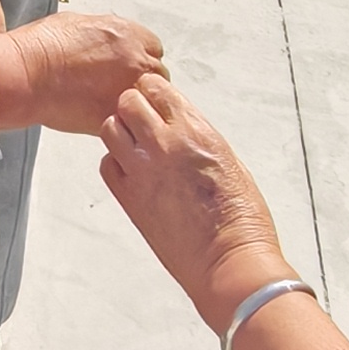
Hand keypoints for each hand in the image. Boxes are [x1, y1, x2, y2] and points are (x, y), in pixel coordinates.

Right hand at [0, 9, 167, 135]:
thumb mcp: (79, 23)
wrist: (27, 74)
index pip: (154, 48)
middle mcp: (136, 61)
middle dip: (140, 81)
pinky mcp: (114, 117)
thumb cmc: (44, 47)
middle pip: (156, 76)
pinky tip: (99, 115)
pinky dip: (118, 122)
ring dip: (134, 104)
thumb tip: (107, 42)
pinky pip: (128, 123)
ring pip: (147, 104)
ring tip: (108, 103)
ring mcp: (127, 91)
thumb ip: (105, 34)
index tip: (128, 65)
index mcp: (129, 35)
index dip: (140, 57)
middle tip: (118, 86)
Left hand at [99, 76, 295, 333]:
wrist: (230, 262)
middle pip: (127, 101)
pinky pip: (107, 165)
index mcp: (195, 130)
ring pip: (110, 128)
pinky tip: (134, 173)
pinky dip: (115, 163)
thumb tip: (181, 128)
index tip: (158, 102)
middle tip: (145, 124)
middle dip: (134, 107)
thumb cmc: (241, 217)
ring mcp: (142, 170)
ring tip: (137, 148)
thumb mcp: (229, 160)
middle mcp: (164, 143)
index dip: (154, 92)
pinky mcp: (129, 198)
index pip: (156, 87)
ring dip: (121, 132)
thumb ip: (199, 137)